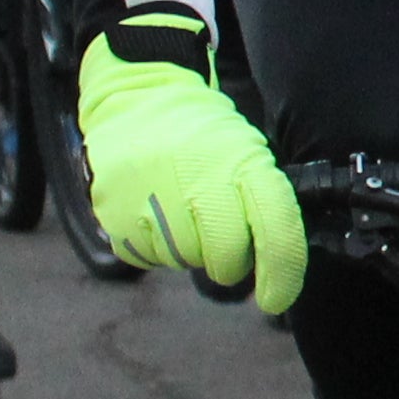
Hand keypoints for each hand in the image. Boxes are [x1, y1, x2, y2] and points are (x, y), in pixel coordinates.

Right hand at [74, 18, 303, 312]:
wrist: (137, 100)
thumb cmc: (202, 135)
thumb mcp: (247, 151)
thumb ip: (261, 202)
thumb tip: (275, 263)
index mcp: (243, 164)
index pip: (277, 229)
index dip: (283, 273)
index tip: (277, 298)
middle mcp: (199, 182)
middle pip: (226, 259)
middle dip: (228, 261)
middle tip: (219, 233)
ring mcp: (152, 200)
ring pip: (185, 261)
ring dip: (189, 248)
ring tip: (178, 203)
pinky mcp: (115, 214)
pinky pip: (147, 257)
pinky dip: (156, 244)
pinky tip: (154, 209)